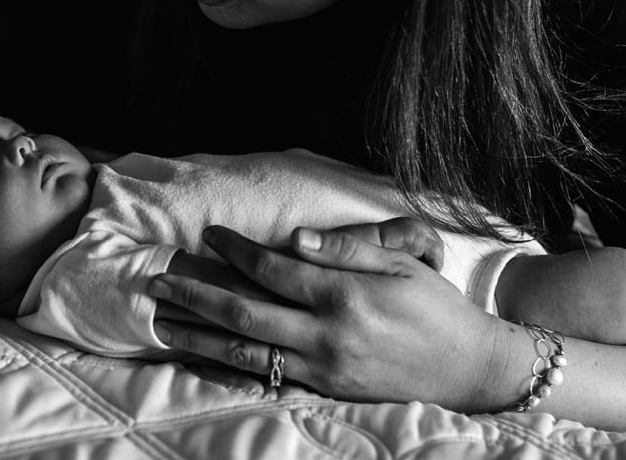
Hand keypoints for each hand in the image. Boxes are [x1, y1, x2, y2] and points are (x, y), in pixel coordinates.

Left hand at [149, 225, 504, 409]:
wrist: (469, 367)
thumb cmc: (434, 306)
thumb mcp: (401, 263)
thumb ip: (345, 249)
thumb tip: (294, 236)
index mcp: (344, 295)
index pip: (272, 269)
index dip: (235, 250)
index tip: (209, 235)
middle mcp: (326, 334)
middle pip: (243, 313)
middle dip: (195, 294)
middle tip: (156, 281)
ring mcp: (322, 367)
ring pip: (244, 351)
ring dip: (198, 335)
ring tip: (162, 321)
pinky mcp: (324, 389)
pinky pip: (264, 379)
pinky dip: (227, 368)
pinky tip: (202, 358)